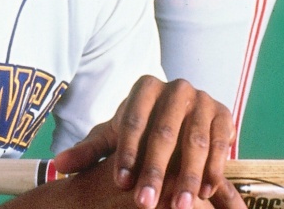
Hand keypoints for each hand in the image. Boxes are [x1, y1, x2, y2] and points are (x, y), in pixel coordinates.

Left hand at [53, 77, 240, 208]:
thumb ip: (91, 150)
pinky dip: (212, 170)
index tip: (121, 184)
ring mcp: (202, 99)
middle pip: (163, 133)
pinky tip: (204, 194)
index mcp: (145, 87)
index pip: (133, 121)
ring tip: (178, 208)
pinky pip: (220, 144)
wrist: (182, 116)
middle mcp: (175, 88)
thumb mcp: (117, 136)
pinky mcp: (224, 114)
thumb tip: (58, 165)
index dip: (126, 153)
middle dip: (155, 171)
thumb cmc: (143, 130)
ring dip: (187, 177)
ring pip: (193, 141)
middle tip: (146, 204)